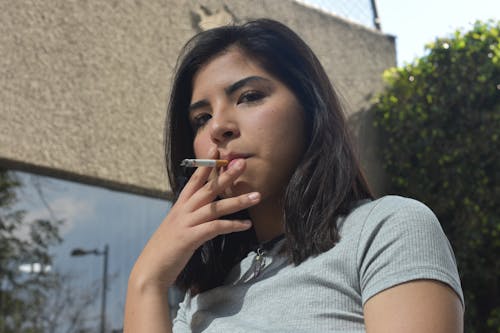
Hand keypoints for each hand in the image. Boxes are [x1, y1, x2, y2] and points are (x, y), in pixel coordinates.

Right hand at [129, 150, 260, 292]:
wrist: (150, 270)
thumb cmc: (166, 250)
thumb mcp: (177, 228)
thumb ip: (189, 217)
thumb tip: (203, 213)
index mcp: (180, 207)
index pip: (194, 180)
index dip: (206, 164)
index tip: (216, 150)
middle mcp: (183, 211)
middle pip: (208, 188)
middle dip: (226, 175)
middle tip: (242, 163)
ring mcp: (186, 223)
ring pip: (215, 207)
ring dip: (238, 201)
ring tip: (257, 196)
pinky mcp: (190, 238)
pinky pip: (215, 228)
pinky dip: (232, 225)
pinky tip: (246, 225)